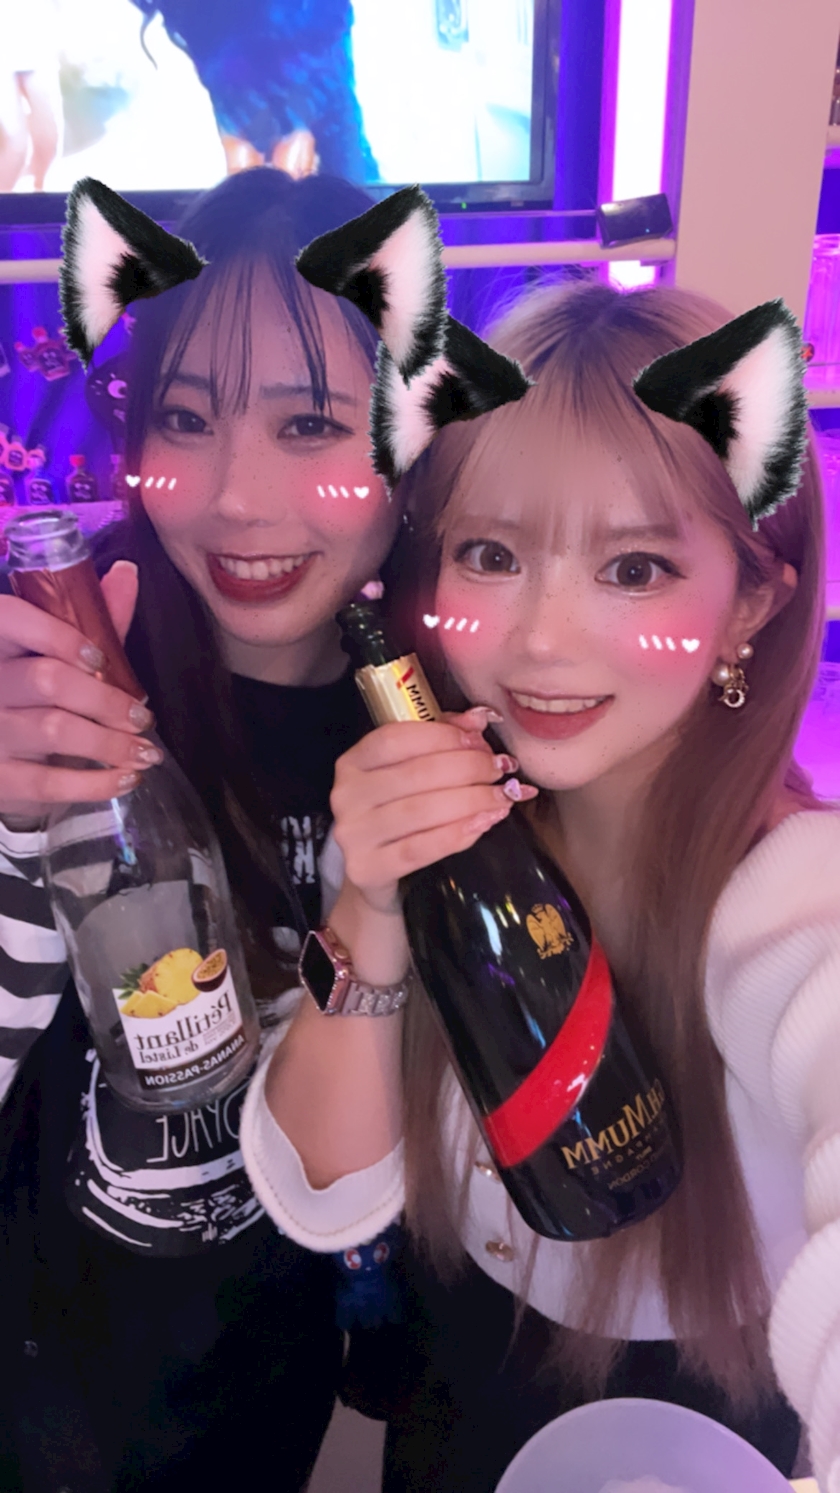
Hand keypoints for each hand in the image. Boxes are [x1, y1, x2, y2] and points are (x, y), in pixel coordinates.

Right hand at [0, 560, 159, 818]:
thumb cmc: (29, 697)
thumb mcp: (51, 653)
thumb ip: (88, 618)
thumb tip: (126, 572)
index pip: (12, 620)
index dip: (58, 636)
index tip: (98, 659)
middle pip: (47, 680)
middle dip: (106, 700)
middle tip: (142, 717)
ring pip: (53, 730)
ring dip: (111, 743)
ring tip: (146, 752)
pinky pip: (46, 783)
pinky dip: (94, 783)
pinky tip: (125, 779)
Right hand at [330, 706, 537, 915]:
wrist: (371, 873)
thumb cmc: (395, 813)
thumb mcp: (410, 772)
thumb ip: (441, 740)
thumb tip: (479, 718)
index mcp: (353, 762)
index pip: (395, 739)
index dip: (443, 736)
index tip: (480, 741)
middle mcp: (346, 795)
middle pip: (415, 774)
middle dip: (468, 768)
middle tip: (499, 769)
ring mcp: (353, 834)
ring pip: (421, 811)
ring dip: (471, 800)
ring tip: (502, 797)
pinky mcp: (367, 868)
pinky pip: (420, 849)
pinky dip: (457, 833)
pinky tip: (484, 823)